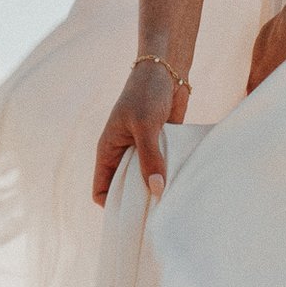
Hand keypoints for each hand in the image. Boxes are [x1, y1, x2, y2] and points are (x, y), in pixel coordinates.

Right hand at [92, 60, 185, 203]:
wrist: (167, 70)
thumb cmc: (146, 93)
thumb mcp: (145, 126)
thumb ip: (149, 158)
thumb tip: (156, 190)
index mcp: (108, 150)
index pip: (101, 189)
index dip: (112, 205)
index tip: (132, 217)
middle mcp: (124, 154)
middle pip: (126, 189)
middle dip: (139, 202)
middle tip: (157, 216)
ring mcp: (143, 151)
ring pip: (147, 180)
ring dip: (158, 188)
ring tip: (172, 204)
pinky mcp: (162, 146)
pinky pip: (164, 168)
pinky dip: (171, 176)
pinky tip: (184, 185)